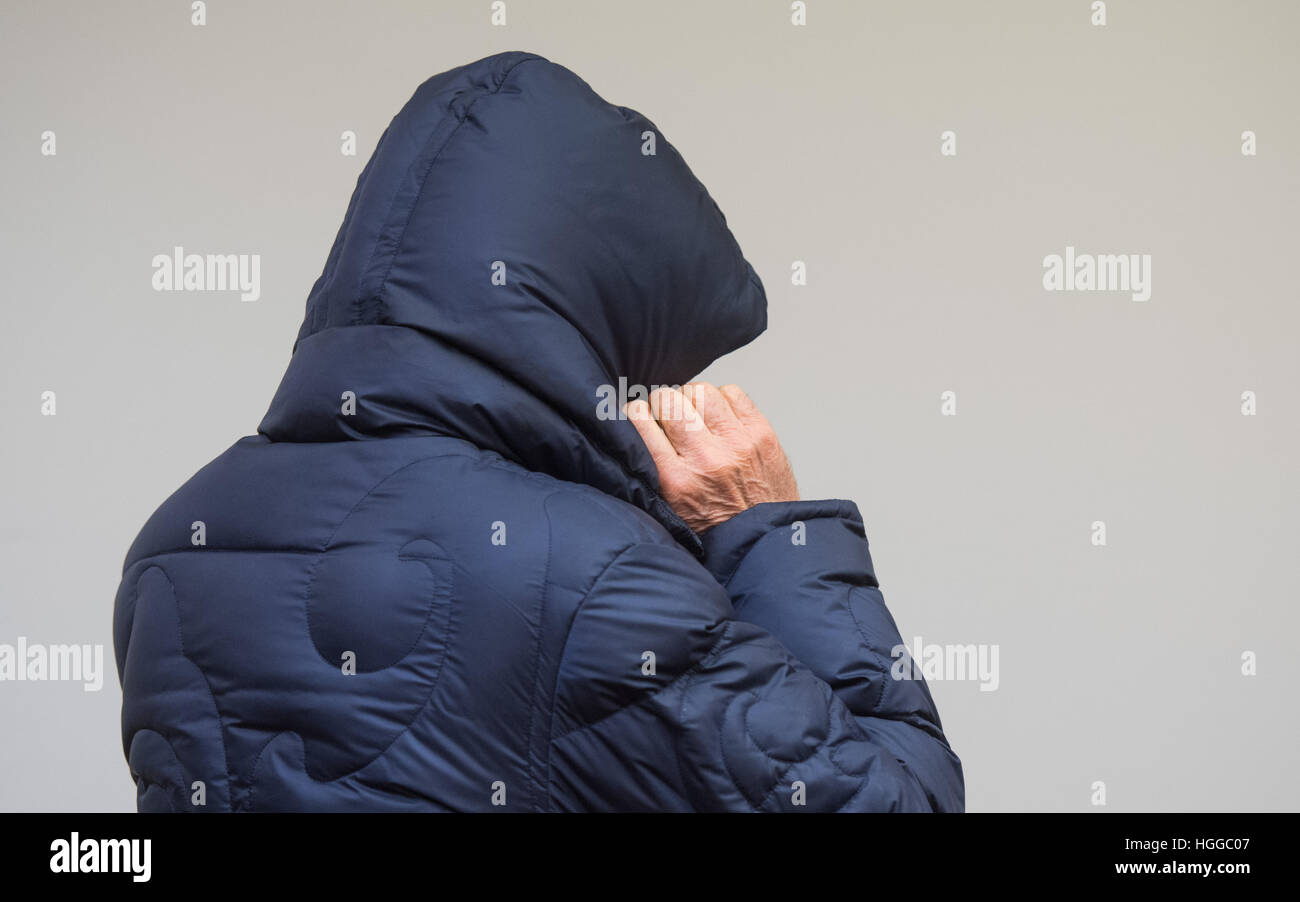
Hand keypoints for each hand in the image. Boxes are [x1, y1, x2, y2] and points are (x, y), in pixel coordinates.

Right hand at [626, 382, 798, 532]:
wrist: (762, 540)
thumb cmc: (714, 527)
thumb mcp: (669, 507)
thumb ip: (650, 468)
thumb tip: (636, 425)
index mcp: (674, 481)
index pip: (639, 420)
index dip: (636, 413)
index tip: (641, 416)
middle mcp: (705, 458)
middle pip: (668, 400)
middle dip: (662, 403)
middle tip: (668, 415)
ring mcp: (736, 443)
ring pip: (700, 390)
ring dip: (692, 398)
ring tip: (695, 414)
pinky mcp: (761, 433)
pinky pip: (732, 392)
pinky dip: (722, 399)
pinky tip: (719, 416)